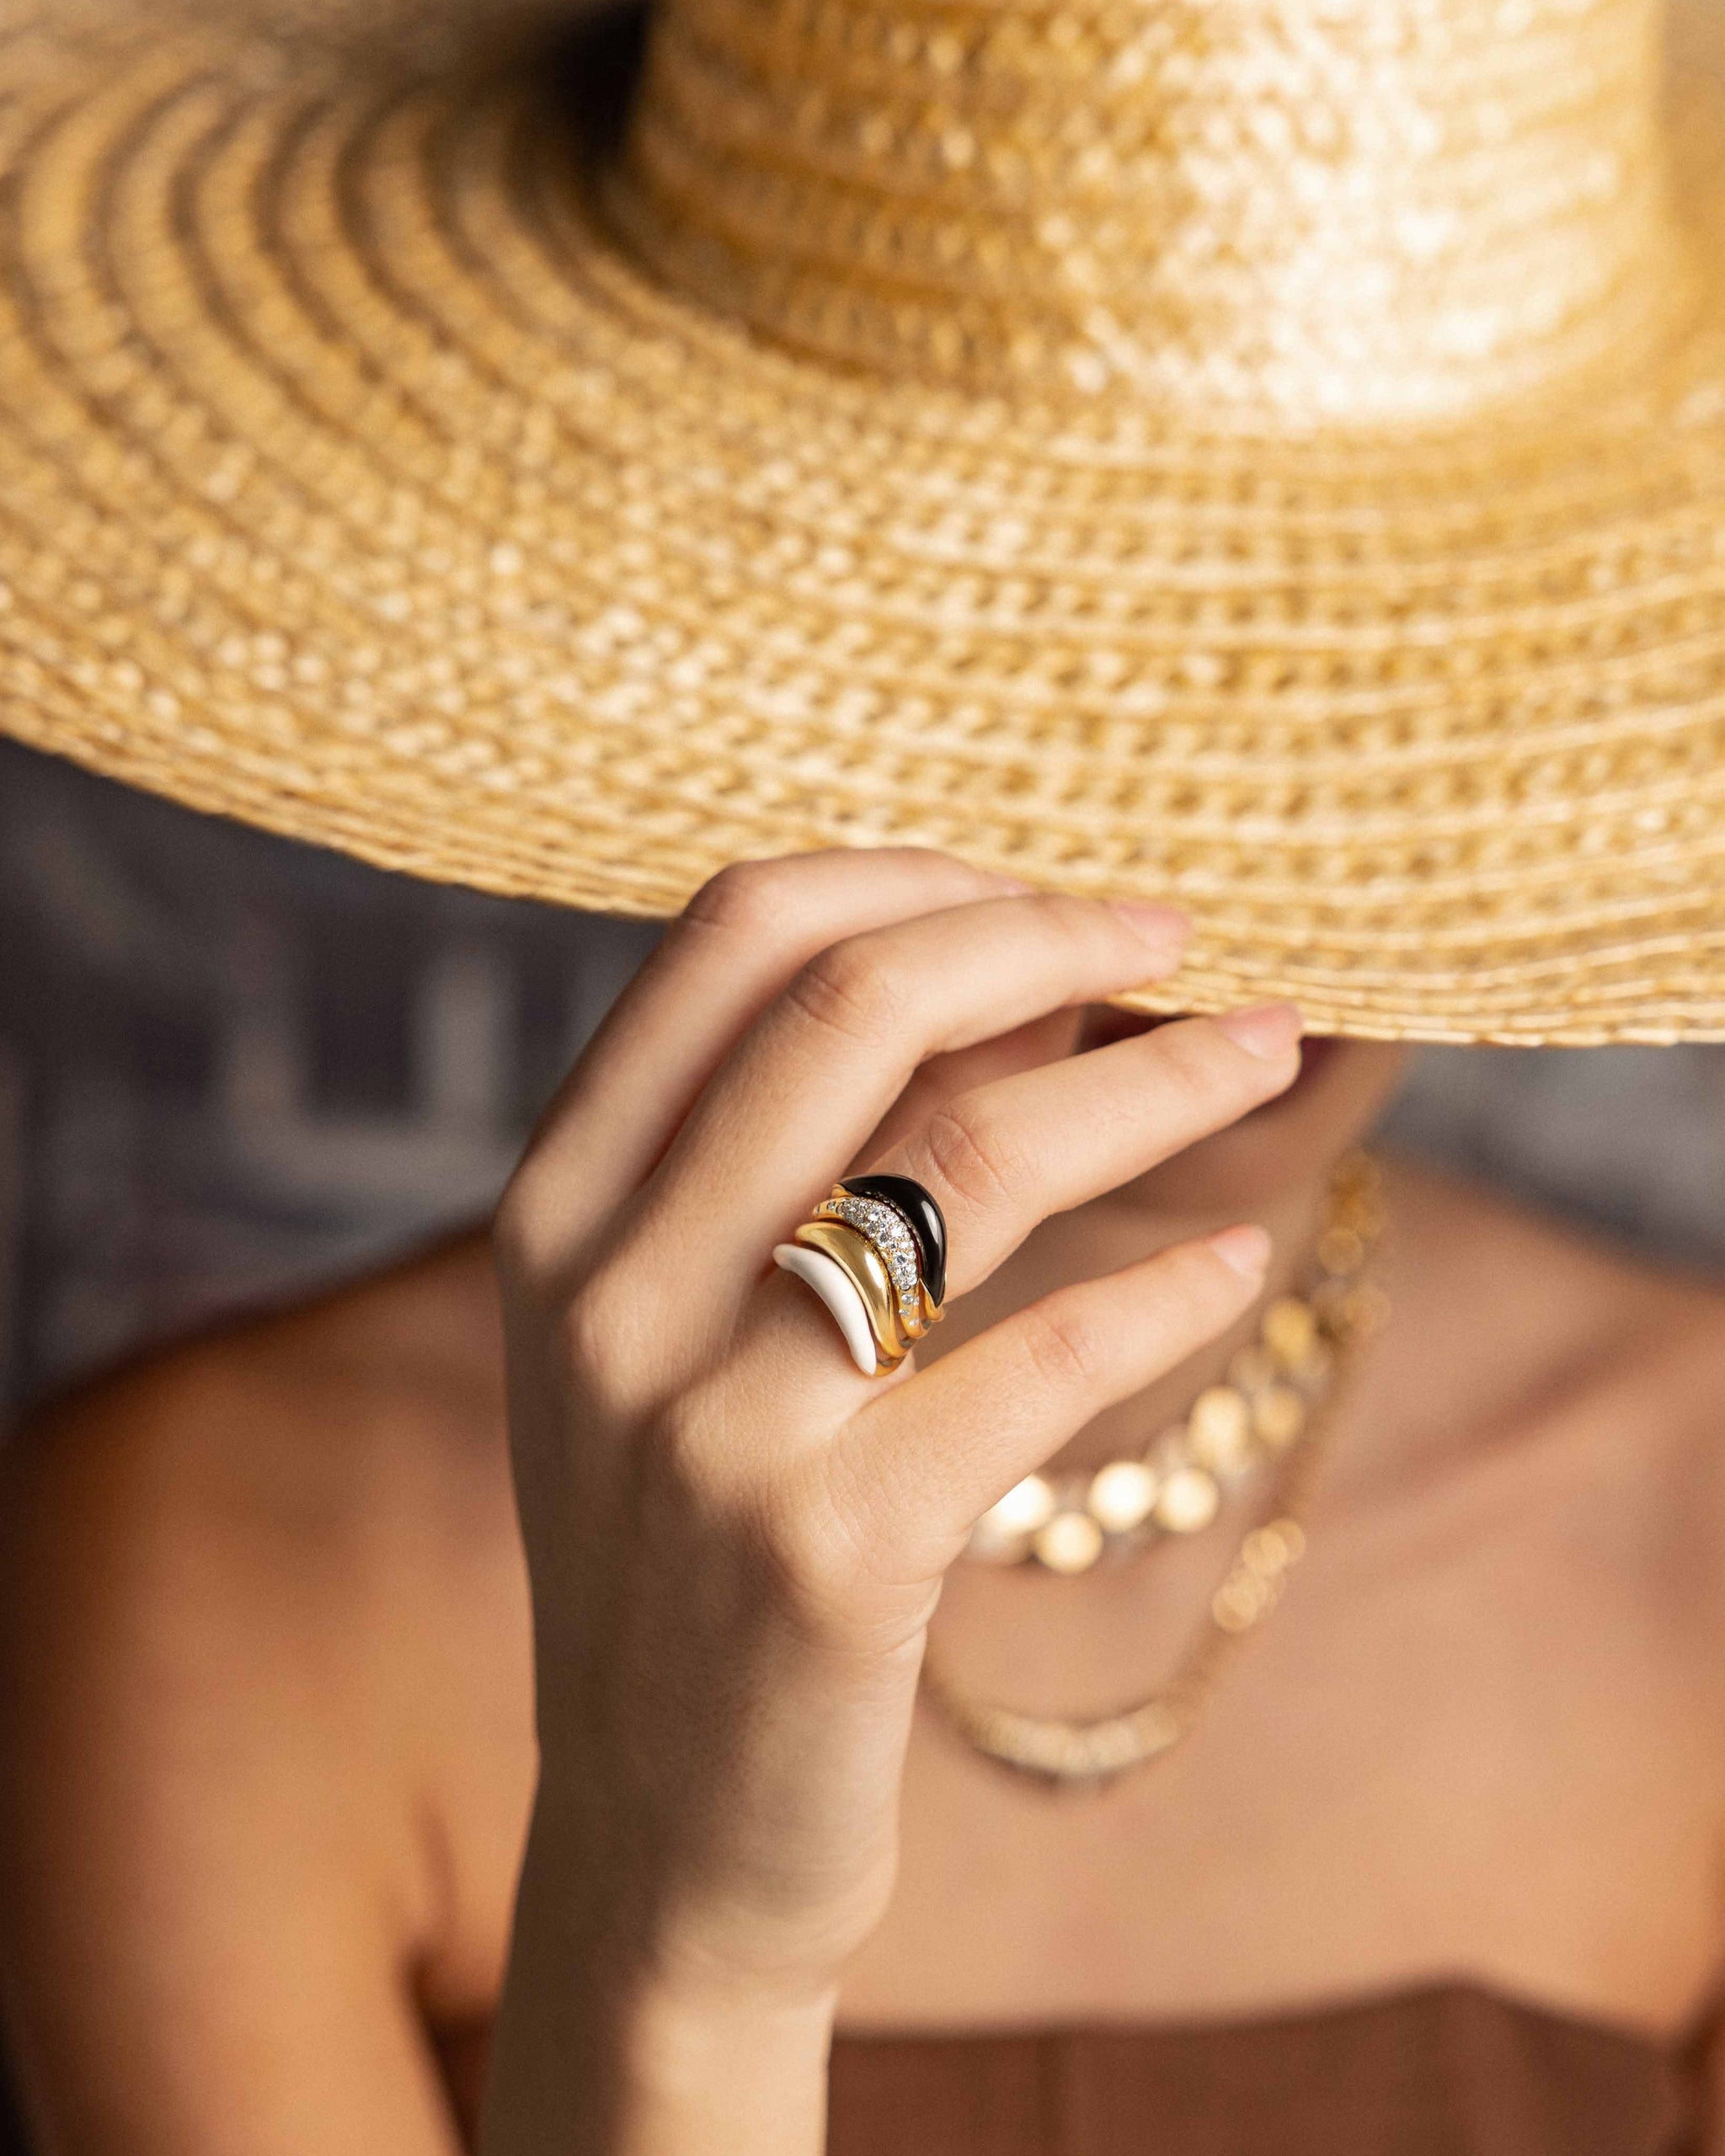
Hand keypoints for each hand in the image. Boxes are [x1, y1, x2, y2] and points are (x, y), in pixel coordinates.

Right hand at [482, 850, 1299, 2153]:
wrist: (661, 1836)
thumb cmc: (696, 1546)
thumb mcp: (684, 1336)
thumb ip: (801, 1152)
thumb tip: (1025, 973)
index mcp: (560, 1202)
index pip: (735, 932)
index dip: (921, 873)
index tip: (1056, 890)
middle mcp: (609, 1288)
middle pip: (856, 1001)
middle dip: (1050, 931)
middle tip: (1182, 934)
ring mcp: (709, 1419)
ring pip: (965, 1152)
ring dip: (1154, 1076)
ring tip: (1267, 1049)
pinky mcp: (827, 1548)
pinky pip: (1044, 1355)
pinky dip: (1172, 1290)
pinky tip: (1234, 1265)